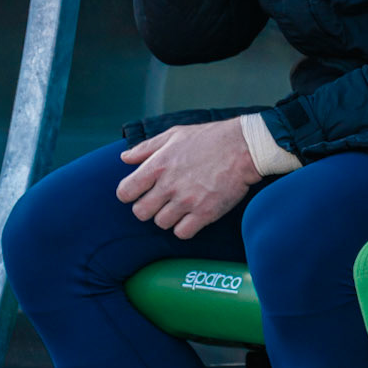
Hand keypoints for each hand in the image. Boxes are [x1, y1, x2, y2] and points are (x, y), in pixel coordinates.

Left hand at [117, 118, 258, 237]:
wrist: (243, 147)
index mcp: (157, 165)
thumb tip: (124, 158)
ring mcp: (187, 201)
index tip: (138, 193)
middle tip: (160, 201)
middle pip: (140, 213)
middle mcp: (169, 185)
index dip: (129, 194)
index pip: (125, 192)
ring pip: (161, 223)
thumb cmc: (209, 138)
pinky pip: (182, 233)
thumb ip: (146, 148)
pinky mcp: (205, 213)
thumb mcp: (174, 135)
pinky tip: (191, 216)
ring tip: (179, 206)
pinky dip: (184, 228)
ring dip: (167, 217)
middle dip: (147, 208)